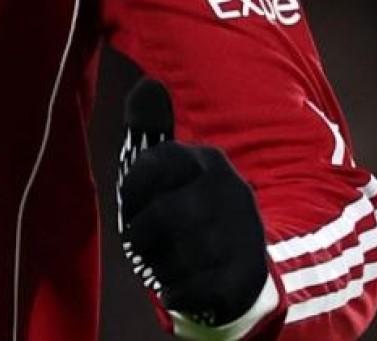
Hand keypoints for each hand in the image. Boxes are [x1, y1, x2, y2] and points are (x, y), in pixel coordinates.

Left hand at [117, 78, 269, 329]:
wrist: (244, 264)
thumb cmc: (190, 211)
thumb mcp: (171, 167)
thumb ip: (152, 128)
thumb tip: (148, 84)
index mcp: (208, 161)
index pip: (154, 165)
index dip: (132, 191)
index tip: (131, 205)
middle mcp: (231, 192)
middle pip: (165, 217)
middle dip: (142, 235)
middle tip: (140, 242)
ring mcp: (243, 234)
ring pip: (180, 256)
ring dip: (161, 266)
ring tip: (165, 263)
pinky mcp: (245, 275)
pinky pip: (196, 289)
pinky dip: (178, 293)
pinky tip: (177, 288)